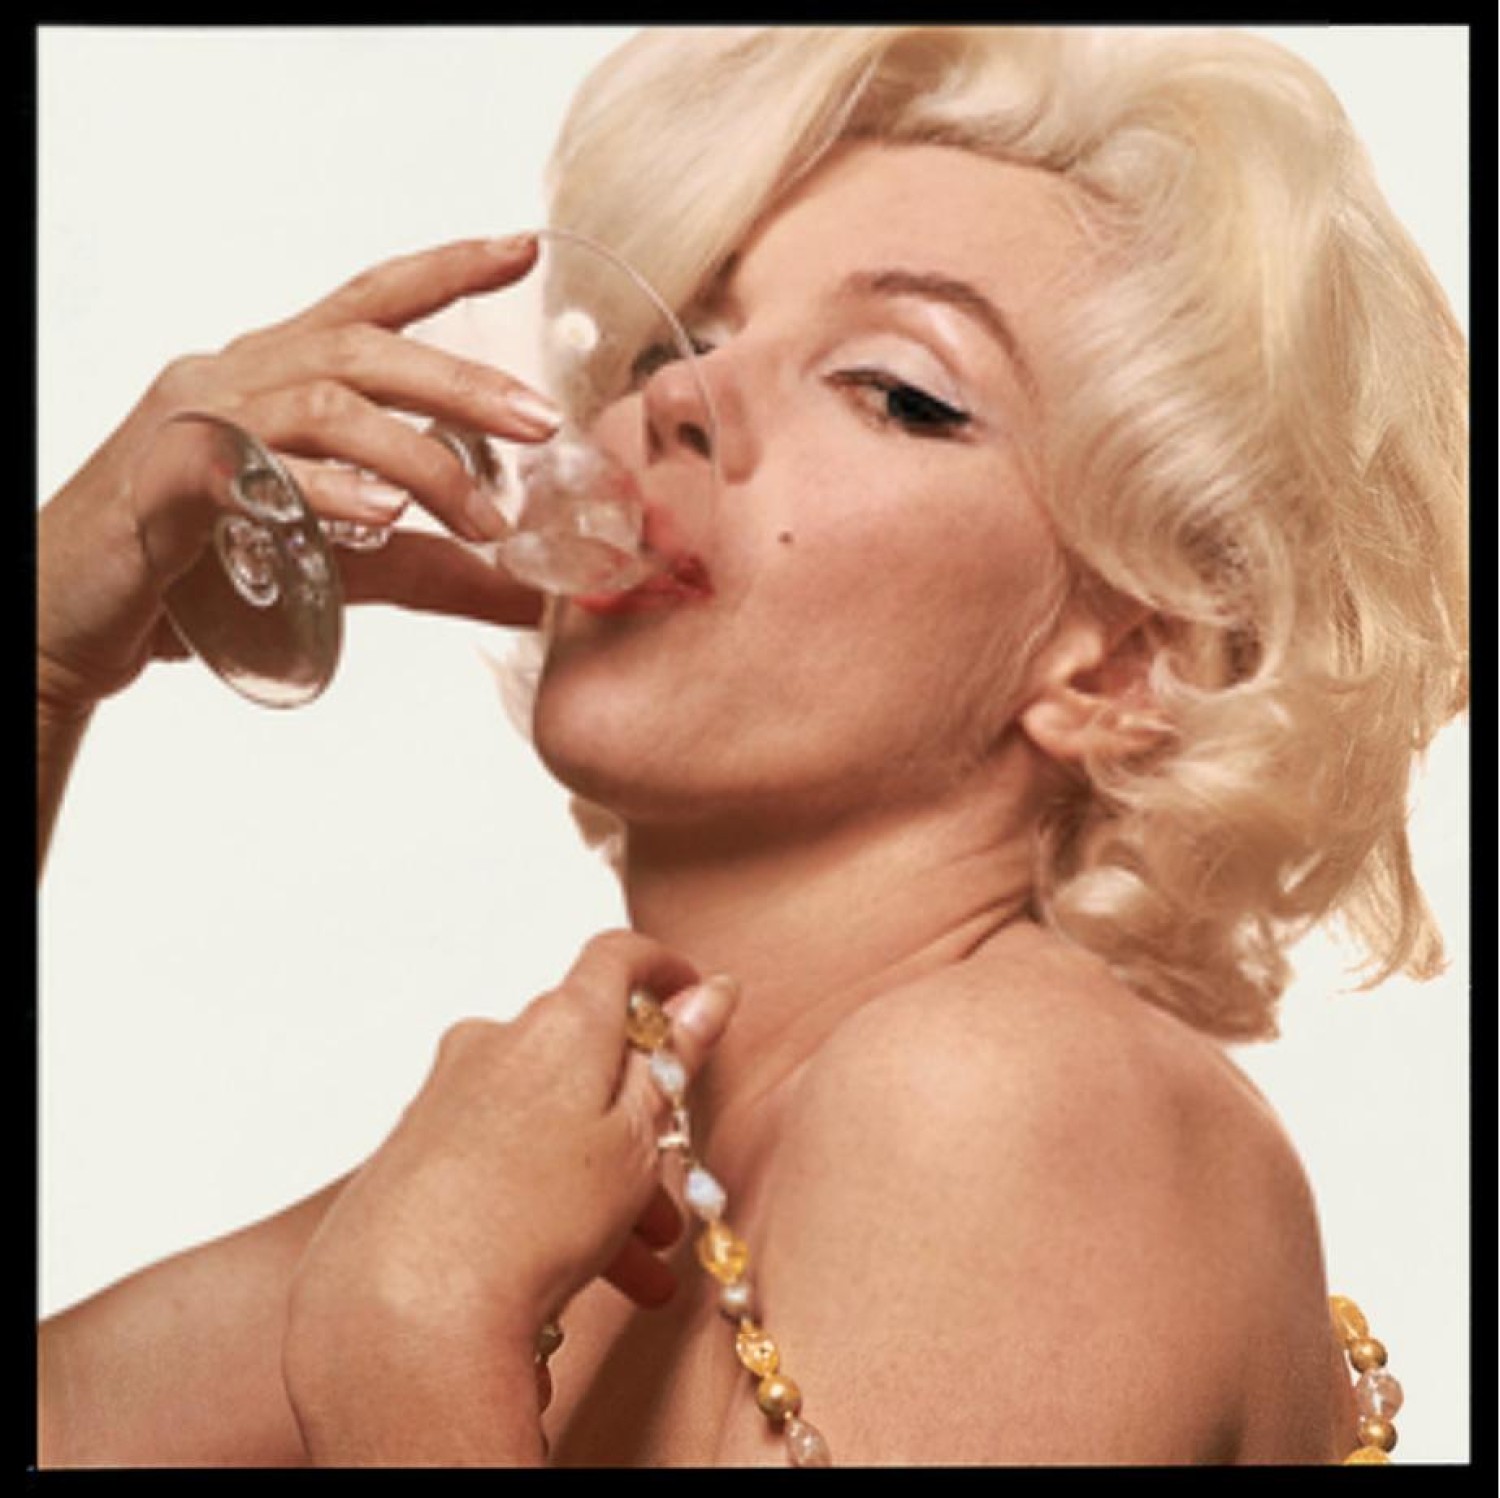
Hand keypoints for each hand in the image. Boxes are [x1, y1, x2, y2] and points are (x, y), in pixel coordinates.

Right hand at [37, 236, 554, 718]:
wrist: (70, 614)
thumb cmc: (200, 575)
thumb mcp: (341, 567)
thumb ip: (431, 571)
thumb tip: (527, 596)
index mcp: (273, 377)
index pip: (366, 303)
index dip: (445, 270)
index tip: (524, 250)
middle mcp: (233, 377)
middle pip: (361, 347)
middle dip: (462, 380)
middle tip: (543, 422)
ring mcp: (194, 420)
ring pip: (322, 402)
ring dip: (418, 457)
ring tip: (485, 520)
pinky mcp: (165, 481)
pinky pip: (251, 465)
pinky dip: (324, 487)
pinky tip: (382, 512)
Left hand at [281, 931, 739, 1464]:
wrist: (405, 1308)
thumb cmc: (534, 1217)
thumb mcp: (636, 1136)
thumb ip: (676, 1059)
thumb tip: (711, 990)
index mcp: (560, 1022)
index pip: (616, 957)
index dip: (662, 970)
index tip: (693, 1000)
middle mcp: (497, 1040)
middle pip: (586, 1057)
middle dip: (639, 1120)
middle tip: (674, 1191)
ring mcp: (449, 1094)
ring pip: (550, 1120)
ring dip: (601, 1180)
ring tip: (640, 1264)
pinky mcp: (414, 1148)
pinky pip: (502, 1156)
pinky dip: (547, 1198)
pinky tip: (577, 1275)